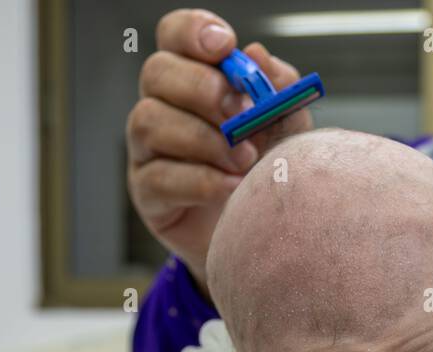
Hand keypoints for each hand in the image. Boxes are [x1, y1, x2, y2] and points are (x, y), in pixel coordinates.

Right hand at [127, 9, 313, 288]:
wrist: (257, 238)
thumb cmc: (264, 173)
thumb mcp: (285, 129)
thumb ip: (278, 92)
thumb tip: (258, 57)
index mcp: (192, 78)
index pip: (174, 35)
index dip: (193, 31)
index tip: (225, 46)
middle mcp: (162, 106)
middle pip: (157, 72)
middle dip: (202, 88)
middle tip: (241, 113)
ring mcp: (147, 150)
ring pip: (149, 121)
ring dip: (203, 139)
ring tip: (245, 161)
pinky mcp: (147, 192)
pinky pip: (160, 177)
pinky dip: (201, 181)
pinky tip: (233, 188)